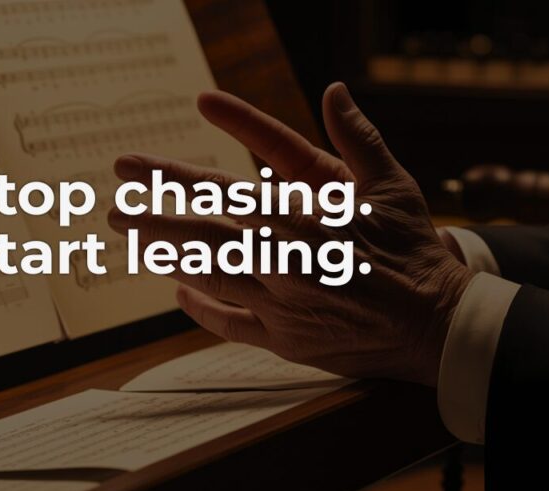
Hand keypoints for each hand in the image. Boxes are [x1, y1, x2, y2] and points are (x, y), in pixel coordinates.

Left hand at [108, 83, 473, 385]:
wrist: (437, 326)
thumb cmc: (416, 251)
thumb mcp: (392, 186)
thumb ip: (358, 137)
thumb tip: (334, 91)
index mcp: (306, 219)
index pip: (225, 193)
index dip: (174, 180)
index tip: (133, 169)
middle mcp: (285, 262)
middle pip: (203, 238)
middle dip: (152, 221)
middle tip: (111, 212)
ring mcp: (282, 305)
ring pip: (209, 279)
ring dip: (167, 258)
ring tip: (134, 241)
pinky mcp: (285, 341)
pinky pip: (230, 324)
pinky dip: (200, 308)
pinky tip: (178, 294)